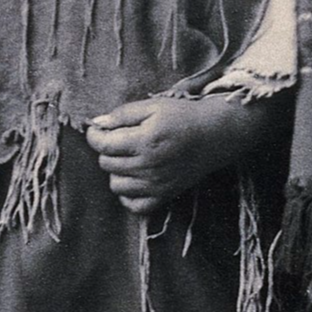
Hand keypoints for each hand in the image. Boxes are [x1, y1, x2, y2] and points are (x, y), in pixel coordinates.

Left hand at [83, 94, 289, 215]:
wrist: (217, 134)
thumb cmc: (185, 116)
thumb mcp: (153, 106)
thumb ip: (122, 114)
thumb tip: (97, 124)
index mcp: (144, 141)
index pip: (101, 145)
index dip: (94, 134)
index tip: (99, 128)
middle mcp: (149, 166)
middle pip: (106, 164)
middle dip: (107, 149)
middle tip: (119, 138)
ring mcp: (157, 185)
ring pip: (116, 185)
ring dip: (117, 171)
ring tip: (129, 157)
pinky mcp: (165, 195)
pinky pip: (134, 205)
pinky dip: (129, 195)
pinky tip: (135, 179)